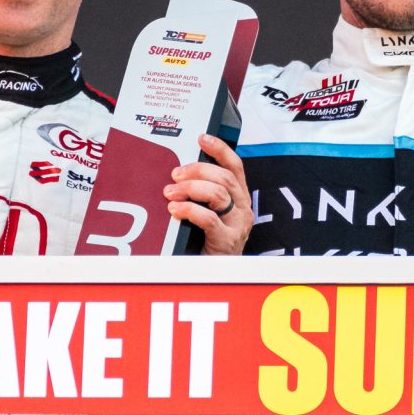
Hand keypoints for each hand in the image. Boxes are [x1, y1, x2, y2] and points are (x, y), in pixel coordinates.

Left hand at [167, 134, 252, 254]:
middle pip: (223, 177)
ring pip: (217, 194)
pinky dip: (188, 210)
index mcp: (239, 198)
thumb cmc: (207, 243)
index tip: (202, 138)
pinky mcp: (227, 241)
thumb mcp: (208, 213)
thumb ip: (200, 195)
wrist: (215, 276)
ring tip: (171, 193)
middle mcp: (243, 209)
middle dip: (196, 170)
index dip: (220, 149)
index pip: (235, 166)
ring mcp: (238, 225)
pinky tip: (174, 210)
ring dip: (190, 189)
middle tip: (175, 174)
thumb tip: (176, 176)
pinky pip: (208, 218)